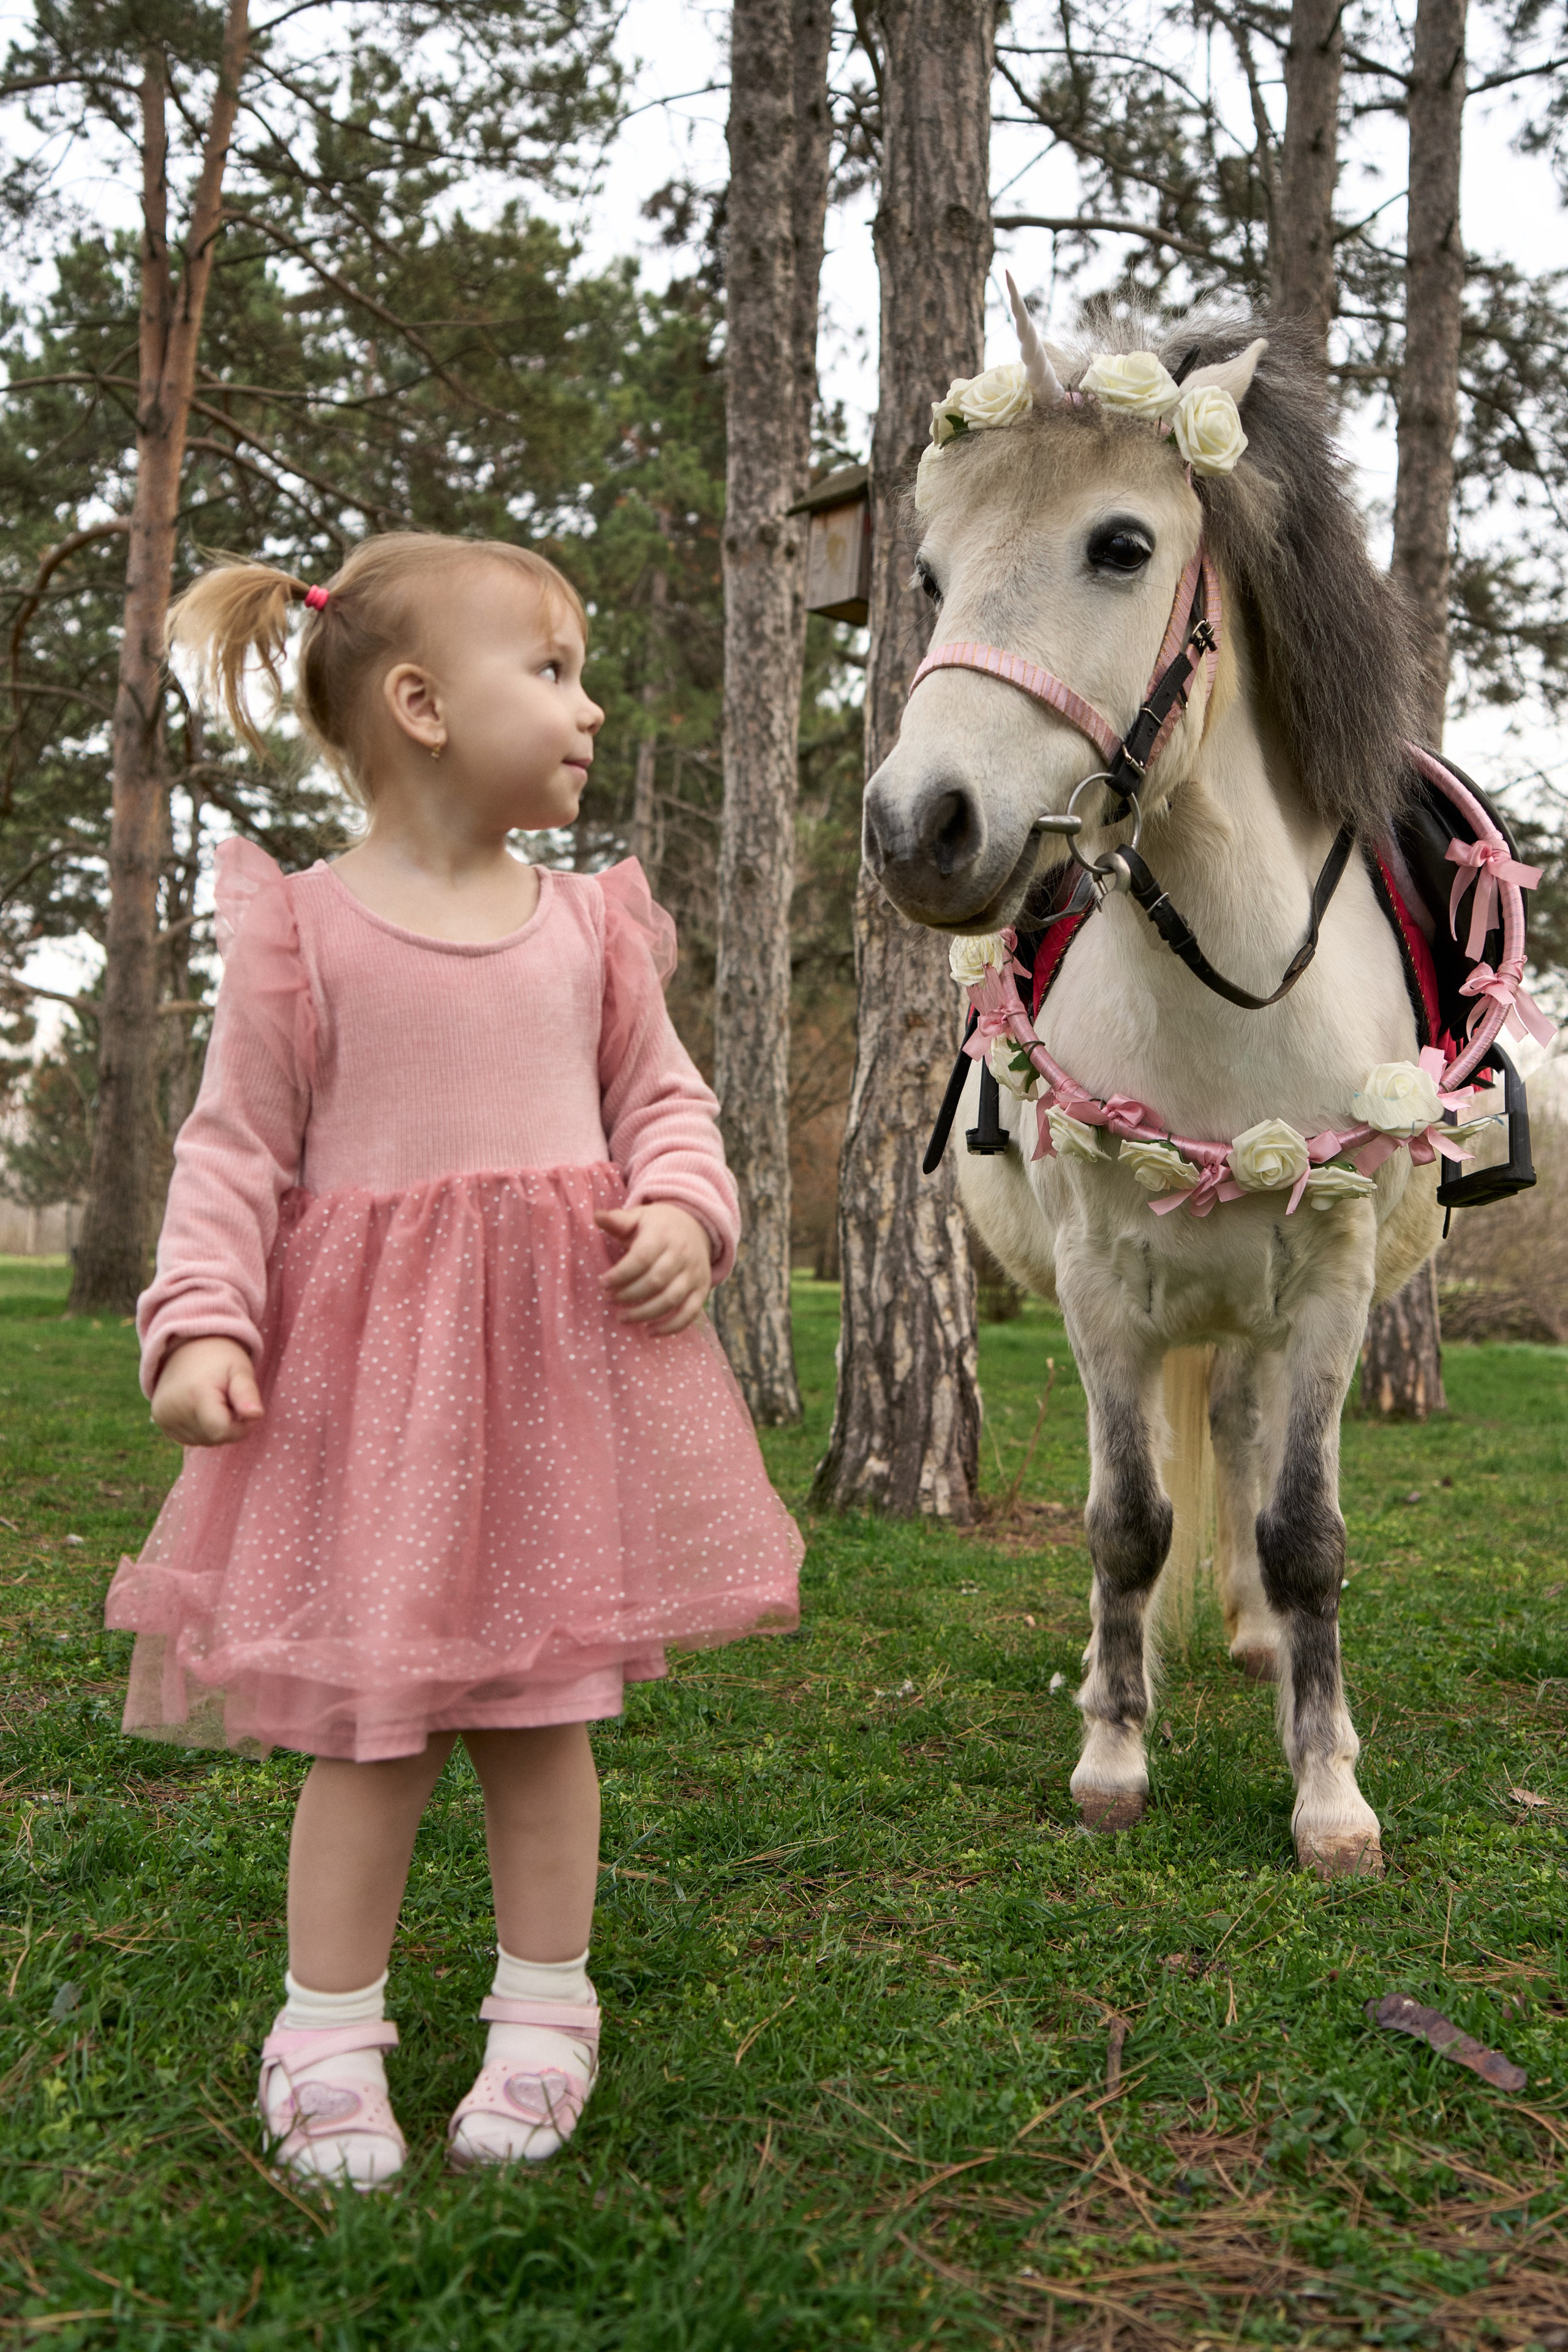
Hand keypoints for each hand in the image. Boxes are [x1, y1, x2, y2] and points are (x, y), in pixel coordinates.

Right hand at [150, 1336, 264, 1445]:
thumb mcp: (240, 1370)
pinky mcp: (160, 1421)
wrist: (187, 1344)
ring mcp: (163, 1417)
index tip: (245, 1408)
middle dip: (229, 1426)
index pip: (223, 1432)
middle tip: (229, 1399)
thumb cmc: (220, 1359)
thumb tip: (256, 1415)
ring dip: (215, 1428)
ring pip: (203, 1441)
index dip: (241, 1426)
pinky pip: (190, 1438)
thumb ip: (248, 1394)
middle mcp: (173, 1410)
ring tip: (214, 1400)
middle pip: (214, 1439)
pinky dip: (202, 1428)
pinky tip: (202, 1407)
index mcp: (195, 1395)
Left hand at [595, 1202, 712, 1334]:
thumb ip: (617, 1220)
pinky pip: (690, 1313)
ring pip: (670, 1300)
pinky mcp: (702, 1289)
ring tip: (622, 1317)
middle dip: (628, 1295)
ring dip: (644, 1314)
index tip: (602, 1283)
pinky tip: (650, 1331)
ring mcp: (694, 1273)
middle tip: (610, 1299)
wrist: (696, 1226)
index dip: (620, 1274)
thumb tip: (596, 1216)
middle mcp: (682, 1254)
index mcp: (663, 1235)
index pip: (641, 1258)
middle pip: (655, 1282)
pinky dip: (671, 1327)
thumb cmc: (657, 1225)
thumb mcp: (638, 1217)